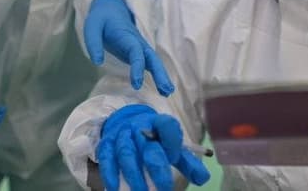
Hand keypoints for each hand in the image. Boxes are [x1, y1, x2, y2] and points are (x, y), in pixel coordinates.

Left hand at [84, 0, 174, 95]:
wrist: (110, 8)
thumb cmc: (101, 18)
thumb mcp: (92, 26)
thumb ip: (93, 43)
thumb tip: (97, 62)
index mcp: (126, 36)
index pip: (136, 52)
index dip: (138, 67)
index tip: (137, 84)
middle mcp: (137, 42)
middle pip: (152, 58)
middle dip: (160, 73)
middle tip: (166, 90)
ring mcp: (139, 48)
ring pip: (154, 61)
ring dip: (162, 76)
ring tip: (167, 93)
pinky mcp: (138, 53)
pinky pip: (150, 64)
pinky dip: (157, 75)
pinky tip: (162, 90)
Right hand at [96, 104, 210, 190]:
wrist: (127, 125)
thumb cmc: (154, 140)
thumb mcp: (171, 147)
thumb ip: (187, 162)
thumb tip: (202, 179)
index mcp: (158, 123)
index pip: (166, 126)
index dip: (171, 141)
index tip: (174, 157)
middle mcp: (138, 127)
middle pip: (146, 145)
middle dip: (154, 167)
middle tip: (163, 189)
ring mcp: (120, 136)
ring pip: (126, 154)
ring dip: (134, 176)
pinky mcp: (106, 145)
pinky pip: (106, 159)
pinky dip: (111, 175)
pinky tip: (116, 189)